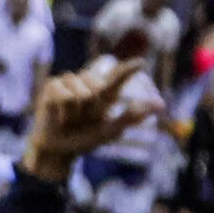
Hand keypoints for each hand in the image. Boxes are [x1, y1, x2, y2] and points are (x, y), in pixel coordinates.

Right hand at [25, 60, 156, 183]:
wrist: (58, 148)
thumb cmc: (84, 139)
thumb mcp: (110, 130)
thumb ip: (132, 116)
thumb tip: (160, 105)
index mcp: (104, 93)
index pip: (117, 78)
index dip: (128, 70)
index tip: (141, 64)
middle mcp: (88, 83)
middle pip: (96, 89)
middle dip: (91, 109)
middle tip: (82, 119)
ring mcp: (69, 82)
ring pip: (80, 94)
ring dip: (76, 113)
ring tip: (69, 117)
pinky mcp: (53, 85)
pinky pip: (64, 96)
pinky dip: (63, 111)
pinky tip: (58, 114)